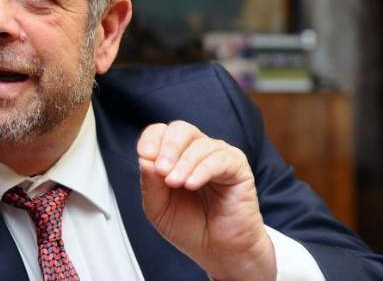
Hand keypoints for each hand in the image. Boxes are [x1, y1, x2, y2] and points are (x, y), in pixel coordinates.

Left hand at [137, 121, 275, 280]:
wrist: (218, 252)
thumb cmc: (190, 227)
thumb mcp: (158, 208)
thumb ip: (149, 183)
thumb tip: (144, 158)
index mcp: (175, 157)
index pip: (161, 133)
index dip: (151, 139)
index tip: (144, 154)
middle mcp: (197, 152)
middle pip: (181, 129)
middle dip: (168, 147)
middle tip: (161, 170)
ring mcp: (218, 157)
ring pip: (200, 144)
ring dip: (184, 163)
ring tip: (176, 183)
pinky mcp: (238, 169)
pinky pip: (221, 159)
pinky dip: (203, 170)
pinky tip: (192, 184)